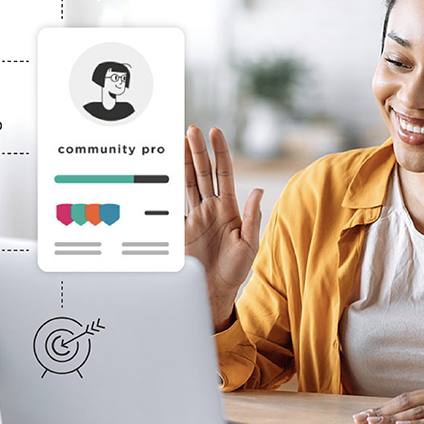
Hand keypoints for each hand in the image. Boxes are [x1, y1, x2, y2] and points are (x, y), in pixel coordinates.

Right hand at [185, 126, 263, 332]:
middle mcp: (211, 208)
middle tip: (192, 129)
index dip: (220, 152)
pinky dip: (168, 188)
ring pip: (187, 183)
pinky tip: (164, 172)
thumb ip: (252, 217)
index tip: (215, 132)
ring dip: (184, 162)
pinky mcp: (180, 228)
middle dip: (198, 150)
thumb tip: (259, 190)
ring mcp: (195, 216)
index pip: (224, 173)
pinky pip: (172, 204)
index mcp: (230, 208)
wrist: (214, 293)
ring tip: (180, 141)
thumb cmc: (236, 271)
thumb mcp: (249, 244)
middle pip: (203, 172)